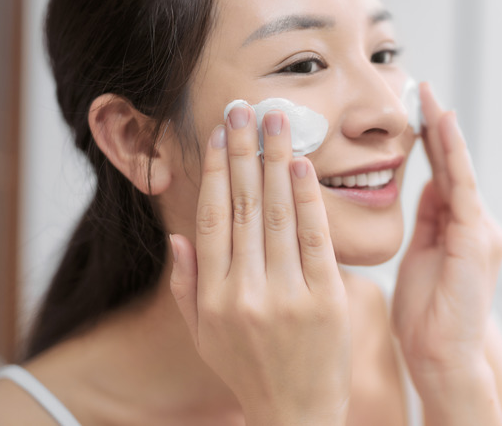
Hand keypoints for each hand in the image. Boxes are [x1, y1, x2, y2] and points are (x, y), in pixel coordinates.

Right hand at [167, 105, 349, 424]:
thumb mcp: (203, 336)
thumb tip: (176, 235)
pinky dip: (308, 199)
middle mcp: (244, 292)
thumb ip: (186, 286)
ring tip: (277, 122)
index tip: (218, 133)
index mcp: (213, 296)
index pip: (211, 218)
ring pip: (277, 214)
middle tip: (246, 107)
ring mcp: (286, 295)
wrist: (297, 414)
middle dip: (244, 152)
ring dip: (275, 162)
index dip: (213, 171)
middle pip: (242, 206)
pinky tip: (303, 166)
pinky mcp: (325, 299)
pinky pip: (315, 238)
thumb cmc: (250, 372)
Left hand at [391, 83, 501, 380]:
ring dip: (444, 132)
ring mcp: (482, 230)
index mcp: (460, 228)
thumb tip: (428, 183)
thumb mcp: (421, 255)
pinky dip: (453, 156)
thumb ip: (429, 219)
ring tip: (428, 97)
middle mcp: (477, 224)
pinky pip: (462, 188)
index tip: (415, 108)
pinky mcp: (478, 239)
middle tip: (421, 87)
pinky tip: (443, 127)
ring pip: (459, 170)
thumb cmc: (427, 314)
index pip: (443, 174)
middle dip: (438, 126)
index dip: (430, 141)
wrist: (440, 355)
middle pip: (453, 166)